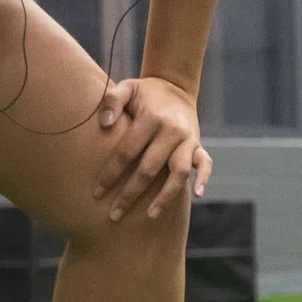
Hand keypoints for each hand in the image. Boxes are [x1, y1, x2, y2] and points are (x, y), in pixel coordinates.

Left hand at [94, 76, 209, 222]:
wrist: (175, 86)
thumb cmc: (144, 93)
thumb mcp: (127, 88)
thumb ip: (112, 101)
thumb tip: (104, 124)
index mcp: (152, 118)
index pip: (127, 152)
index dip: (110, 174)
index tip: (96, 193)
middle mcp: (172, 131)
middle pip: (149, 169)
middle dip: (130, 194)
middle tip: (114, 215)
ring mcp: (187, 139)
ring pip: (178, 172)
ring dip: (165, 196)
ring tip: (150, 216)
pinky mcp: (198, 145)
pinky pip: (205, 163)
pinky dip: (203, 179)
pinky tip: (196, 195)